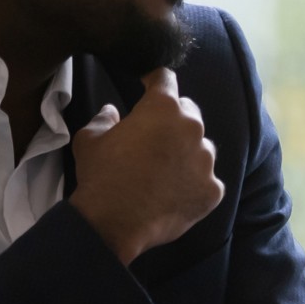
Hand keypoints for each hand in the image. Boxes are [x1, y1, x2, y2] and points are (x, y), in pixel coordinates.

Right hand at [67, 69, 223, 264]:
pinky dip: (194, 184)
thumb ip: (104, 118)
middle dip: (173, 119)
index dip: (156, 81)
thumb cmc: (100, 175)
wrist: (113, 224)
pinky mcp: (214, 189)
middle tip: (154, 137)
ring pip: (201, 147)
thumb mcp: (90, 139)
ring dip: (187, 152)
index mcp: (163, 108)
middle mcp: (192, 128)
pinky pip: (207, 180)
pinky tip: (174, 195)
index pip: (166, 79)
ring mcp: (206, 160)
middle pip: (189, 112)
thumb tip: (112, 111)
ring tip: (164, 171)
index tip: (150, 84)